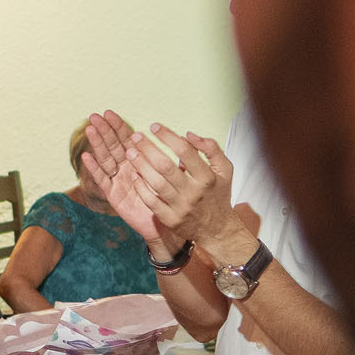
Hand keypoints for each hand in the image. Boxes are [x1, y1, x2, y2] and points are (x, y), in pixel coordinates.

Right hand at [80, 111, 178, 251]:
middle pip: (113, 146)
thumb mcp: (176, 175)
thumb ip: (178, 157)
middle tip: (94, 116)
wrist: (167, 224)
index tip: (109, 113)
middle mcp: (126, 168)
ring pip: (106, 159)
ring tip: (90, 130)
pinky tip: (86, 157)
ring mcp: (119, 181)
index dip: (118, 126)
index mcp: (139, 160)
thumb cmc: (172, 199)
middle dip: (104, 131)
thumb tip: (185, 136)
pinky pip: (103, 181)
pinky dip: (94, 169)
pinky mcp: (114, 195)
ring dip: (97, 145)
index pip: (127, 139)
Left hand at [125, 126, 249, 254]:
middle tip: (136, 136)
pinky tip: (134, 175)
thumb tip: (188, 134)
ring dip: (140, 166)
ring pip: (156, 183)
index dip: (168, 136)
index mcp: (207, 177)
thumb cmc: (217, 193)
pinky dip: (141, 187)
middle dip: (148, 148)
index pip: (185, 151)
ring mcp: (181, 207)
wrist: (217, 228)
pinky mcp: (170, 219)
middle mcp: (193, 191)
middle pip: (166, 166)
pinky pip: (151, 201)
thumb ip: (211, 148)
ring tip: (130, 152)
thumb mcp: (224, 169)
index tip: (154, 126)